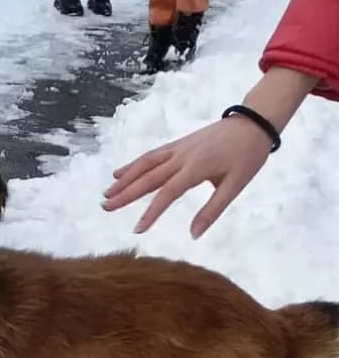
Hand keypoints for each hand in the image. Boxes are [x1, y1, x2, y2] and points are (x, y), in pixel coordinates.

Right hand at [102, 67, 318, 237]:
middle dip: (125, 194)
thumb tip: (194, 235)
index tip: (137, 230)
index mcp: (196, 168)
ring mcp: (177, 149)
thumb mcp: (236, 185)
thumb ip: (213, 210)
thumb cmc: (248, 156)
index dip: (151, 212)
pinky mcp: (177, 145)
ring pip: (145, 164)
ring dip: (124, 179)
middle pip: (148, 178)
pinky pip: (151, 156)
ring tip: (107, 194)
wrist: (254, 123)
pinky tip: (120, 174)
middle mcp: (181, 157)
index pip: (168, 193)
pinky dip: (133, 165)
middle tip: (105, 207)